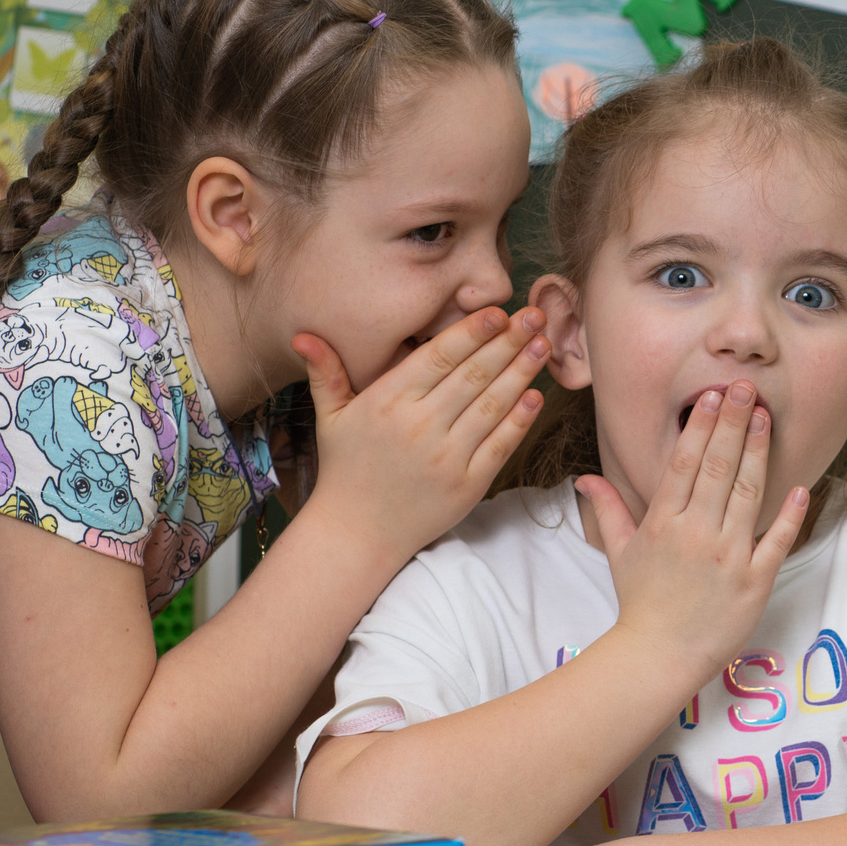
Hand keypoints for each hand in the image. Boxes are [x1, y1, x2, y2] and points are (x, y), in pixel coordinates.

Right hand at [294, 307, 548, 566]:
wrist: (357, 533)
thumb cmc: (346, 469)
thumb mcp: (331, 418)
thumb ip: (326, 373)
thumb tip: (303, 334)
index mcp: (387, 403)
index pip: (438, 357)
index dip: (471, 332)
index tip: (498, 312)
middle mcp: (419, 426)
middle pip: (473, 375)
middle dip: (508, 342)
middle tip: (536, 316)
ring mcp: (446, 456)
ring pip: (492, 405)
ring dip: (522, 373)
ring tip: (544, 346)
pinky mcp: (467, 484)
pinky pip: (500, 444)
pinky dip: (520, 419)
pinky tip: (536, 395)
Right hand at [578, 381, 807, 682]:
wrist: (658, 656)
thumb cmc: (641, 603)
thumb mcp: (619, 552)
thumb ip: (607, 509)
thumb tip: (585, 476)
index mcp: (663, 523)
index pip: (684, 464)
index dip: (701, 427)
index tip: (713, 396)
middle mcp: (696, 534)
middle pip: (717, 468)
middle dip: (733, 424)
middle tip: (746, 387)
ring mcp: (728, 557)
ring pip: (747, 494)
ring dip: (758, 453)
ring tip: (766, 418)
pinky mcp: (755, 581)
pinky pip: (776, 542)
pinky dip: (789, 515)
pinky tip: (800, 487)